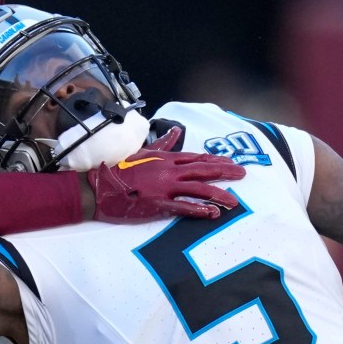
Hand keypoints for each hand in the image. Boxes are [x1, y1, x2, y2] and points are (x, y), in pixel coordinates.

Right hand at [88, 151, 245, 221]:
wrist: (99, 187)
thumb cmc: (119, 169)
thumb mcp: (143, 152)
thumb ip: (164, 143)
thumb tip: (177, 130)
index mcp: (165, 158)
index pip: (197, 157)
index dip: (216, 160)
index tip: (232, 163)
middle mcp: (168, 171)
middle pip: (203, 170)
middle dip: (225, 172)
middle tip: (243, 175)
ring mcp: (164, 187)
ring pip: (198, 189)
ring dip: (218, 195)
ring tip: (234, 202)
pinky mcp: (157, 204)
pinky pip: (183, 207)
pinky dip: (199, 210)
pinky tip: (212, 213)